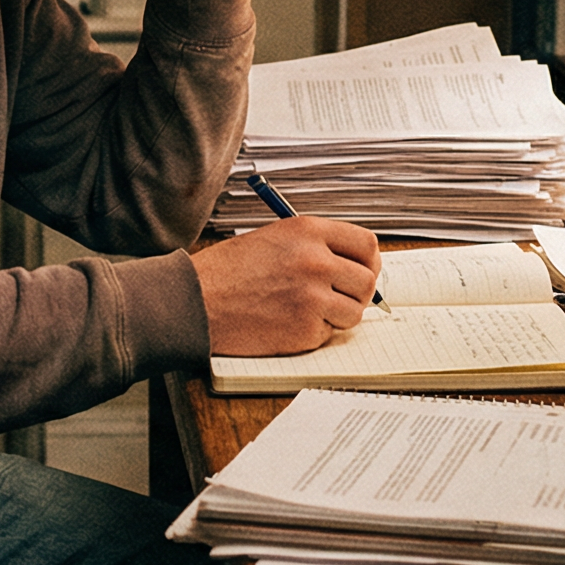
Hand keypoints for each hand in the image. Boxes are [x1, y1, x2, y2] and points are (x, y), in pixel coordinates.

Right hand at [192, 217, 381, 355]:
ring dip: (338, 316)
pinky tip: (287, 323)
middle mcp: (316, 261)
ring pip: (354, 312)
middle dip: (357, 293)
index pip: (366, 245)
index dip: (369, 262)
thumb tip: (351, 266)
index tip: (363, 272)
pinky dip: (314, 333)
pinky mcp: (305, 329)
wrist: (196, 300)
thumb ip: (314, 247)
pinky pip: (329, 333)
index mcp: (308, 231)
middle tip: (340, 298)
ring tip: (307, 311)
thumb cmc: (227, 271)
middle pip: (367, 281)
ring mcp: (313, 296)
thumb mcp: (274, 239)